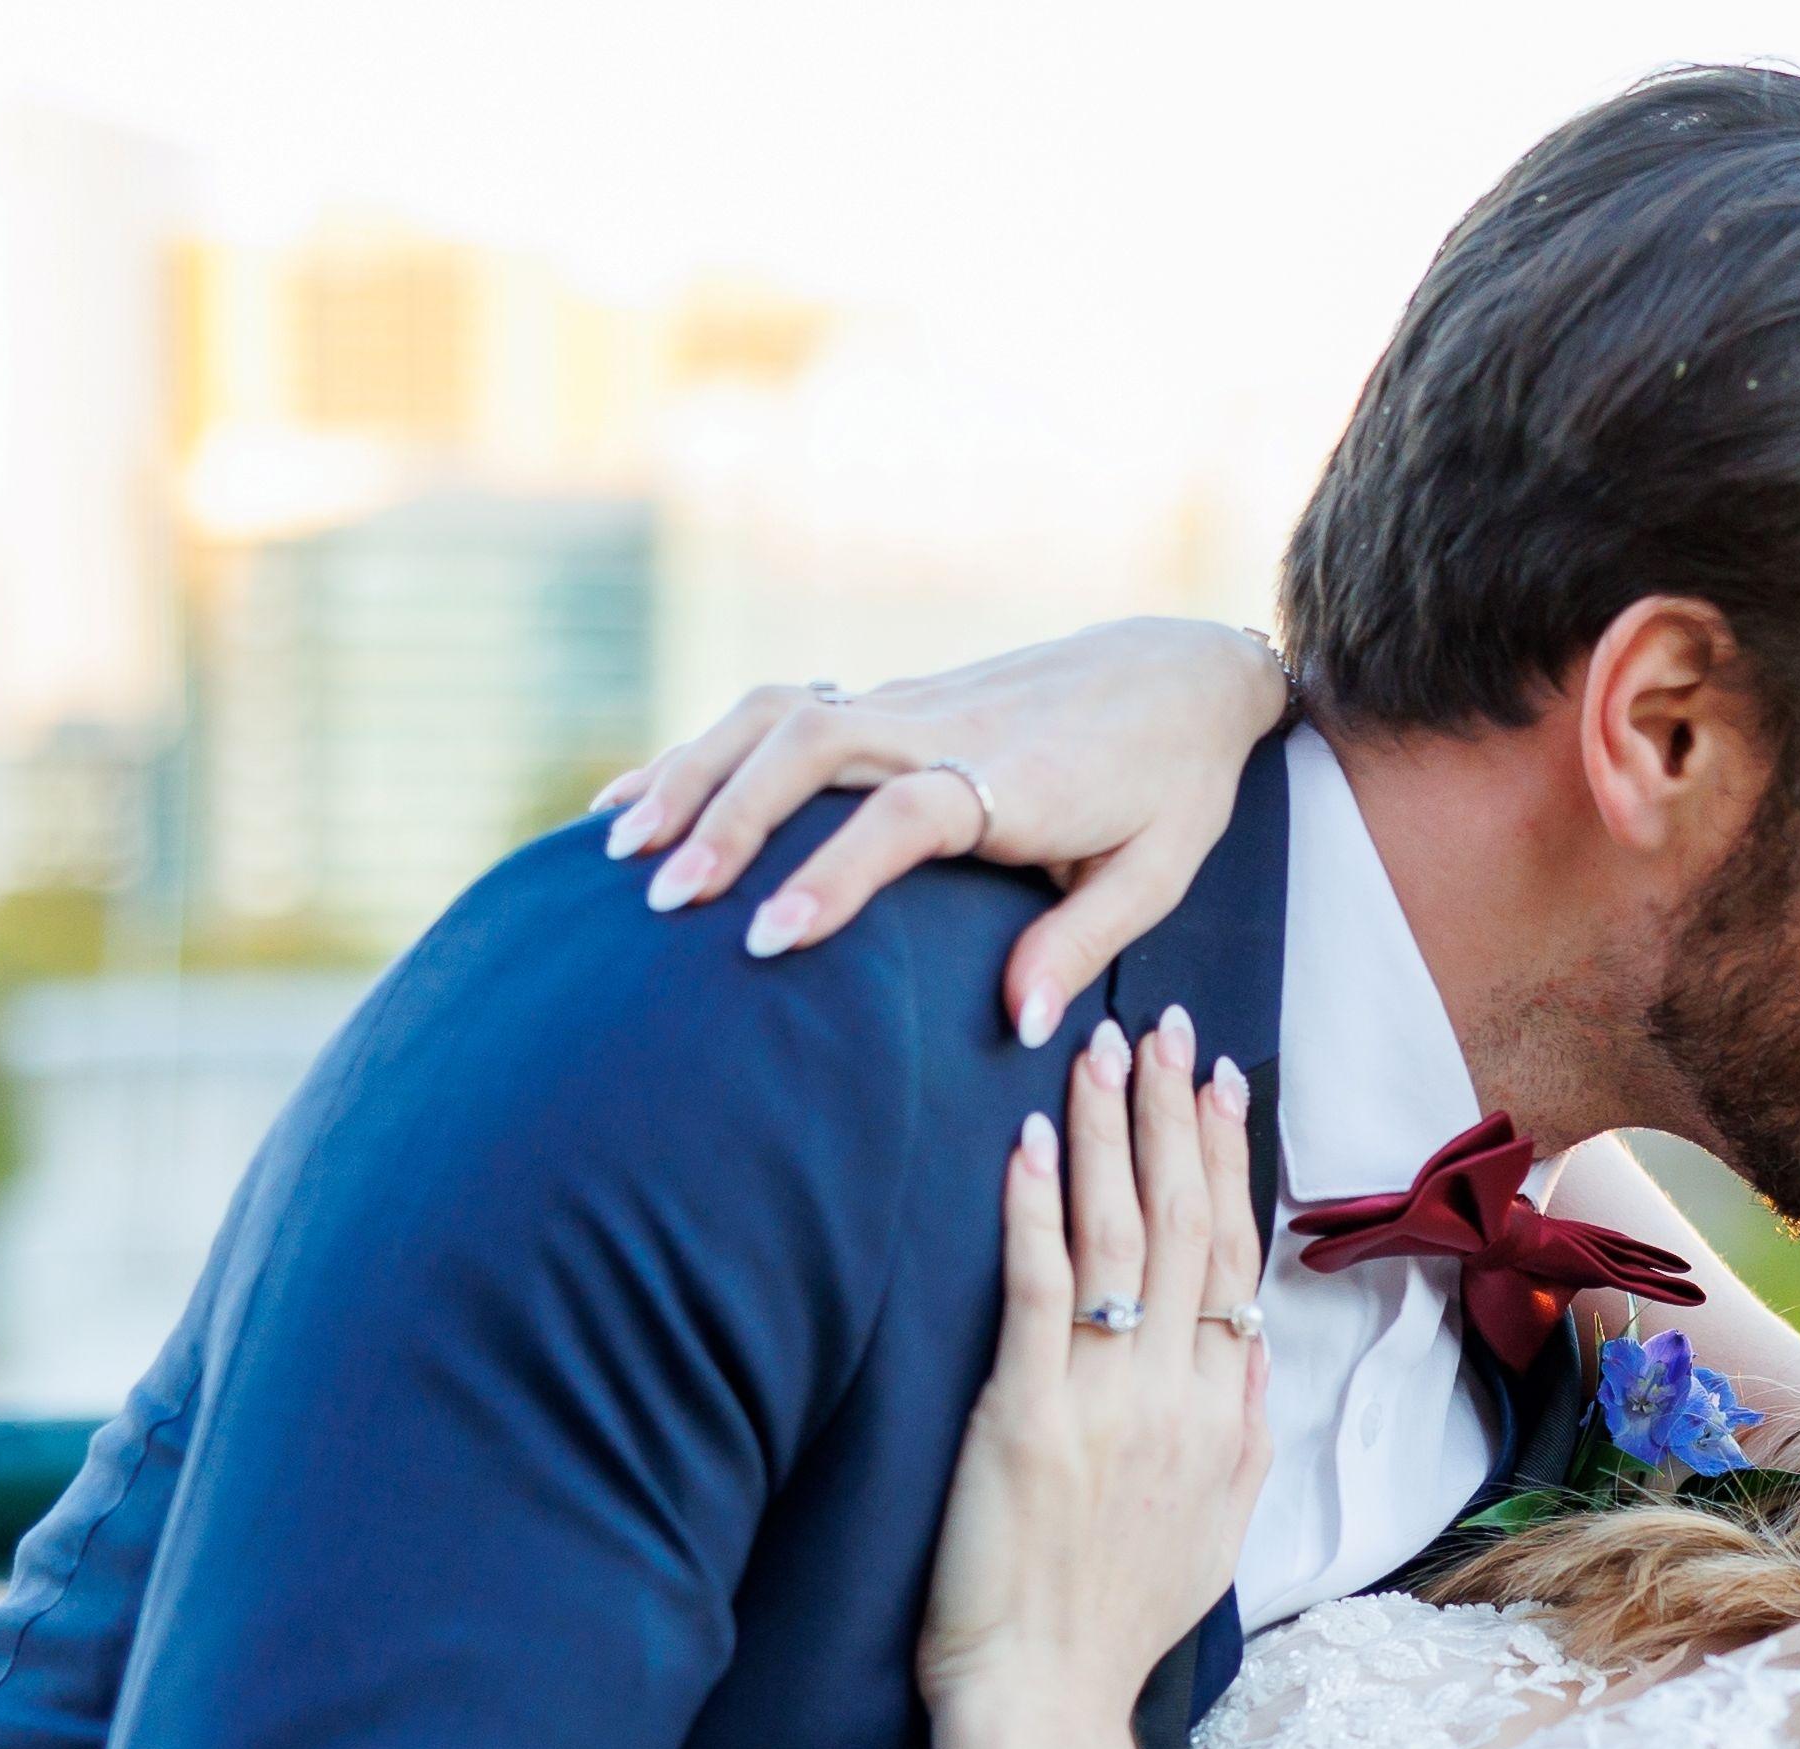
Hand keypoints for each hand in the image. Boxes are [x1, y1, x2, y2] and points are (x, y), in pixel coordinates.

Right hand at [593, 618, 1288, 1036]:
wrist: (1180, 673)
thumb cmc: (1172, 787)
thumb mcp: (1154, 875)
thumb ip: (1079, 945)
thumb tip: (1018, 1024)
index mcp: (1011, 778)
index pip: (904, 814)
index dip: (833, 872)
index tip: (769, 938)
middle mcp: (945, 726)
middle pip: (810, 746)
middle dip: (728, 817)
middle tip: (666, 900)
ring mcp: (909, 703)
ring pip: (775, 716)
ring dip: (694, 774)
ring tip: (619, 850)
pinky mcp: (890, 700)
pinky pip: (776, 713)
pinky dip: (702, 751)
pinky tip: (636, 801)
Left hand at [920, 1009, 1271, 1723]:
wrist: (1047, 1700)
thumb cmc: (1111, 1627)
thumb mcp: (1215, 1535)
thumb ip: (1240, 1436)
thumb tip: (1252, 1354)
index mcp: (1222, 1419)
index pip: (1234, 1260)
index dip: (1226, 1162)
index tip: (1219, 1082)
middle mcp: (1176, 1398)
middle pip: (1185, 1225)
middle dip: (1173, 1114)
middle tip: (1161, 1025)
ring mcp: (1105, 1403)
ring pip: (1121, 1238)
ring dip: (1112, 1131)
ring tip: (1101, 1046)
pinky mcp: (1027, 1417)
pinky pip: (1039, 1290)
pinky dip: (1037, 1208)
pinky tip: (1033, 1139)